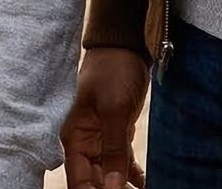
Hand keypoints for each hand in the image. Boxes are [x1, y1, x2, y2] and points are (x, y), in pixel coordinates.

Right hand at [62, 47, 148, 188]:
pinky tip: (147, 184)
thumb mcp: (113, 109)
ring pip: (109, 177)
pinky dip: (134, 178)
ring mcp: (100, 139)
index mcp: (73, 137)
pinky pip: (123, 165)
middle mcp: (83, 142)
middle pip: (94, 182)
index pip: (79, 181)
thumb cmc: (112, 70)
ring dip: (122, 187)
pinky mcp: (116, 134)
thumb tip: (113, 187)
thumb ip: (113, 150)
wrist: (123, 46)